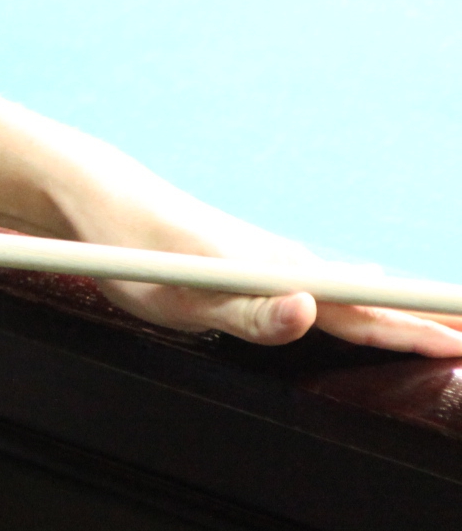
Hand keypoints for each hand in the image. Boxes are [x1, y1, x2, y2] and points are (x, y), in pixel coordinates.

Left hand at [67, 170, 461, 356]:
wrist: (102, 200)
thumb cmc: (136, 253)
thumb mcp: (183, 295)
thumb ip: (247, 312)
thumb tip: (309, 311)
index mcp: (280, 278)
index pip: (365, 312)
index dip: (419, 329)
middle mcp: (286, 267)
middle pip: (373, 301)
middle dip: (430, 319)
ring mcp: (272, 263)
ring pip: (354, 293)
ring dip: (404, 310)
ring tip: (448, 326)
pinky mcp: (253, 263)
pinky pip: (325, 286)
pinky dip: (365, 298)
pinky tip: (370, 299)